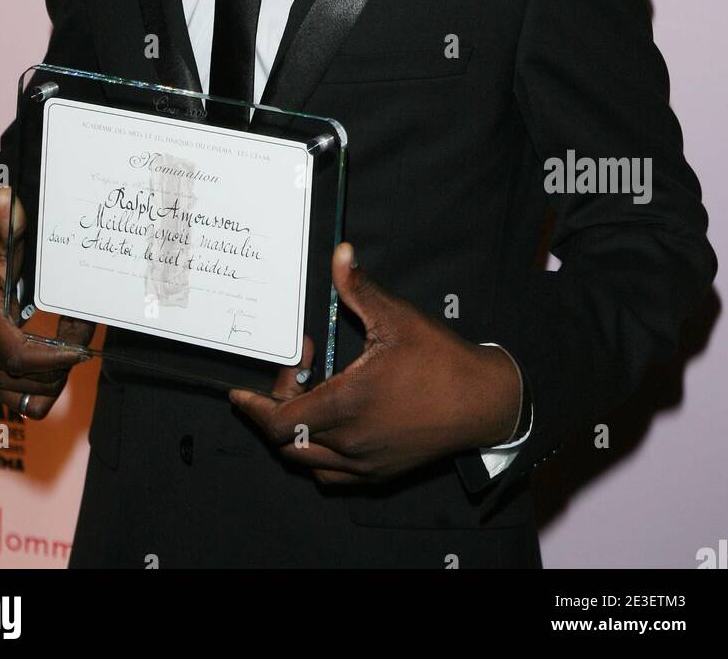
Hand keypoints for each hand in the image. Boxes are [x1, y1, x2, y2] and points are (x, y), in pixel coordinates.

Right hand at [0, 186, 93, 418]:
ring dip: (58, 374)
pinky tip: (55, 360)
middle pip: (30, 377)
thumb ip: (5, 223)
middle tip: (85, 332)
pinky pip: (25, 404)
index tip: (84, 348)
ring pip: (30, 395)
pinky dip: (45, 388)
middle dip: (65, 360)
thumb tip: (7, 195)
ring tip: (72, 342)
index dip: (54, 357)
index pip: (17, 354)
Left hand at [228, 242, 521, 484]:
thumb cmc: (440, 359)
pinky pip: (332, 474)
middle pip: (285, 443)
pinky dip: (317, 455)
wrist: (483, 402)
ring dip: (293, 433)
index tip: (243, 389)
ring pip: (306, 462)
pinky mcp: (380, 473)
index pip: (278, 420)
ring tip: (306, 397)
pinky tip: (328, 426)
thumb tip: (339, 253)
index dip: (255, 405)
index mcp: (346, 404)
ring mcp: (364, 463)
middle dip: (274, 410)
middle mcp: (349, 441)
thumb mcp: (396, 317)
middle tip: (294, 374)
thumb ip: (358, 288)